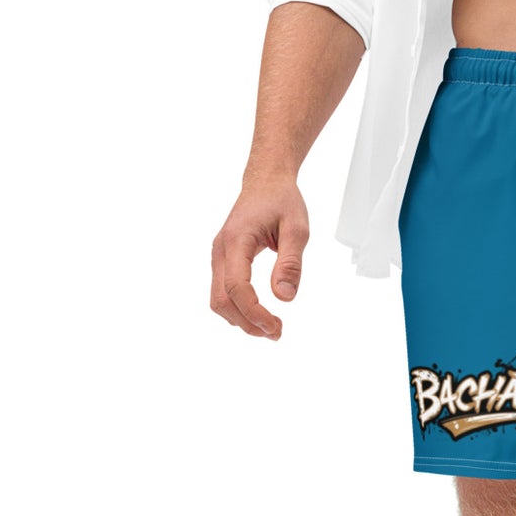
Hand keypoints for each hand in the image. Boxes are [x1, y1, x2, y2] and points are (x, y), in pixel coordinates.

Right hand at [210, 176, 308, 338]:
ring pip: (218, 299)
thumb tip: (285, 297)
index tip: (276, 326)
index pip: (237, 286)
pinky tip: (258, 314)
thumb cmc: (281, 200)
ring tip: (270, 328)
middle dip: (247, 322)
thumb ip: (291, 262)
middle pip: (222, 300)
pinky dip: (237, 308)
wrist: (265, 182)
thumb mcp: (297, 228)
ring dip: (241, 319)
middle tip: (276, 333)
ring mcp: (218, 256)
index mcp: (237, 240)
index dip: (254, 312)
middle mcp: (221, 250)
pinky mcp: (223, 260)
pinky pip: (222, 291)